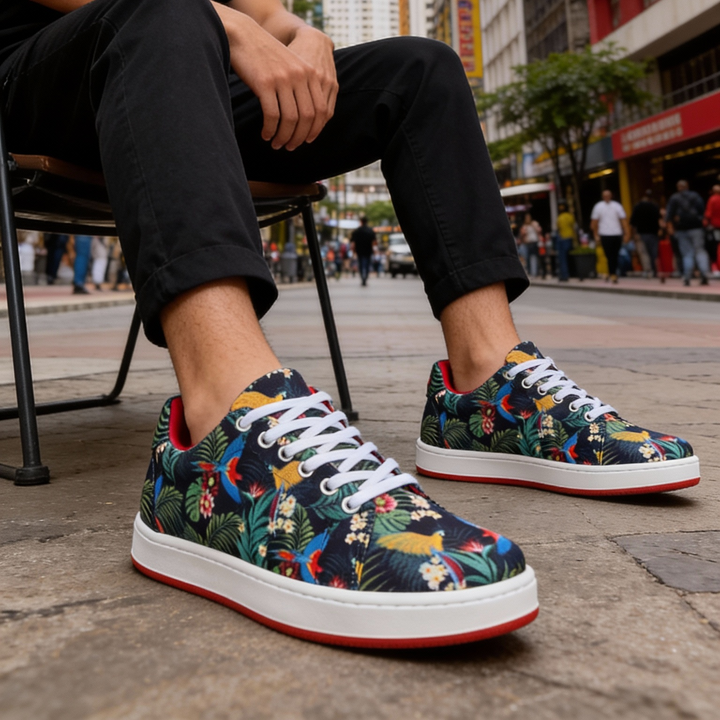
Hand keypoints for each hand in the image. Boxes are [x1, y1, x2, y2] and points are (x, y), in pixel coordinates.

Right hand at [222, 14, 334, 150]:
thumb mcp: (291, 67)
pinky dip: (270, 129)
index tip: (306, 140)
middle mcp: (300, 75)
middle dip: (299, 137)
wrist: (243, 36)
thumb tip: (307, 119)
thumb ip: (302, 86)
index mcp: (310, 73)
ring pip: (290, 119)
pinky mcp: (265, 83)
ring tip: (277, 144)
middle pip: (307, 117)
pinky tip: (266, 135)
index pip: (321, 110)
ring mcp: (283, 79)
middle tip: (290, 147)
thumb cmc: (266, 57)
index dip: (315, 130)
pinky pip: (272, 115)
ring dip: (284, 137)